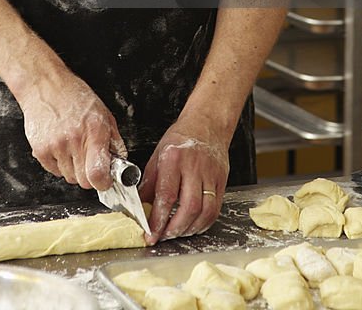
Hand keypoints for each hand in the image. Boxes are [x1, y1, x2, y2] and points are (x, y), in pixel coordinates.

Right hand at [18, 69, 125, 190]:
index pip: (98, 174)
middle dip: (89, 175)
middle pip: (84, 181)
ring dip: (73, 169)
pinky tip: (60, 146)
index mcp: (94, 131)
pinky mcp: (40, 150)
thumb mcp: (103, 113)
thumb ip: (114, 140)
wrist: (45, 85)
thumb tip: (119, 162)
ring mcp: (56, 146)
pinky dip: (58, 164)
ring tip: (72, 147)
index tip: (105, 180)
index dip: (103, 182)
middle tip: (88, 159)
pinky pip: (54, 171)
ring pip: (69, 177)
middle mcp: (75, 140)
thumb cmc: (74, 95)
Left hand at [138, 116, 229, 242]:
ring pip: (205, 212)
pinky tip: (193, 226)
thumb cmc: (180, 140)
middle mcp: (194, 166)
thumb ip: (149, 183)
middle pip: (189, 207)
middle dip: (175, 229)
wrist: (207, 124)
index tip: (150, 235)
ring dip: (190, 229)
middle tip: (164, 236)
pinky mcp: (222, 181)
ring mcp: (211, 174)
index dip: (158, 220)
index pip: (166, 195)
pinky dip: (204, 224)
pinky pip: (215, 209)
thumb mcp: (157, 156)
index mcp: (174, 158)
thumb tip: (139, 209)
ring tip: (177, 233)